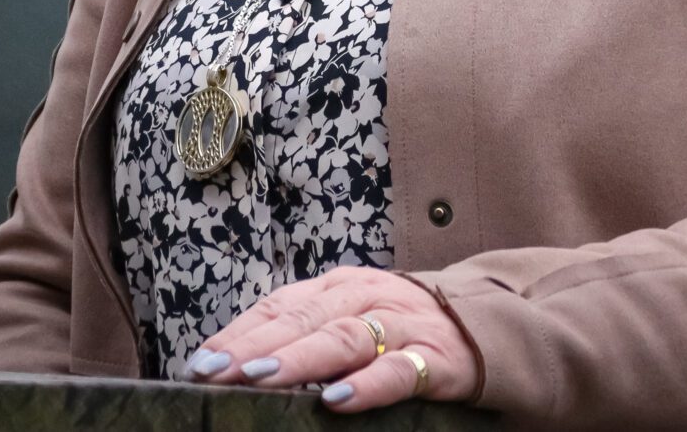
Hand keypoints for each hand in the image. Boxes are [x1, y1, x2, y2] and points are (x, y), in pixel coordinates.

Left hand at [181, 265, 480, 411]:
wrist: (486, 327)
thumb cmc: (402, 329)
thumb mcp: (353, 317)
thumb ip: (306, 332)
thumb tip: (234, 366)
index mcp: (342, 286)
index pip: (281, 304)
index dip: (240, 332)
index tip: (200, 362)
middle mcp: (370, 296)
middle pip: (305, 317)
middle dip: (256, 345)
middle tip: (215, 372)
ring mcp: (404, 325)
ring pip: (346, 337)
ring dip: (300, 358)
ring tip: (260, 378)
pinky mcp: (438, 359)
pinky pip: (400, 371)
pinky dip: (368, 384)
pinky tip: (337, 400)